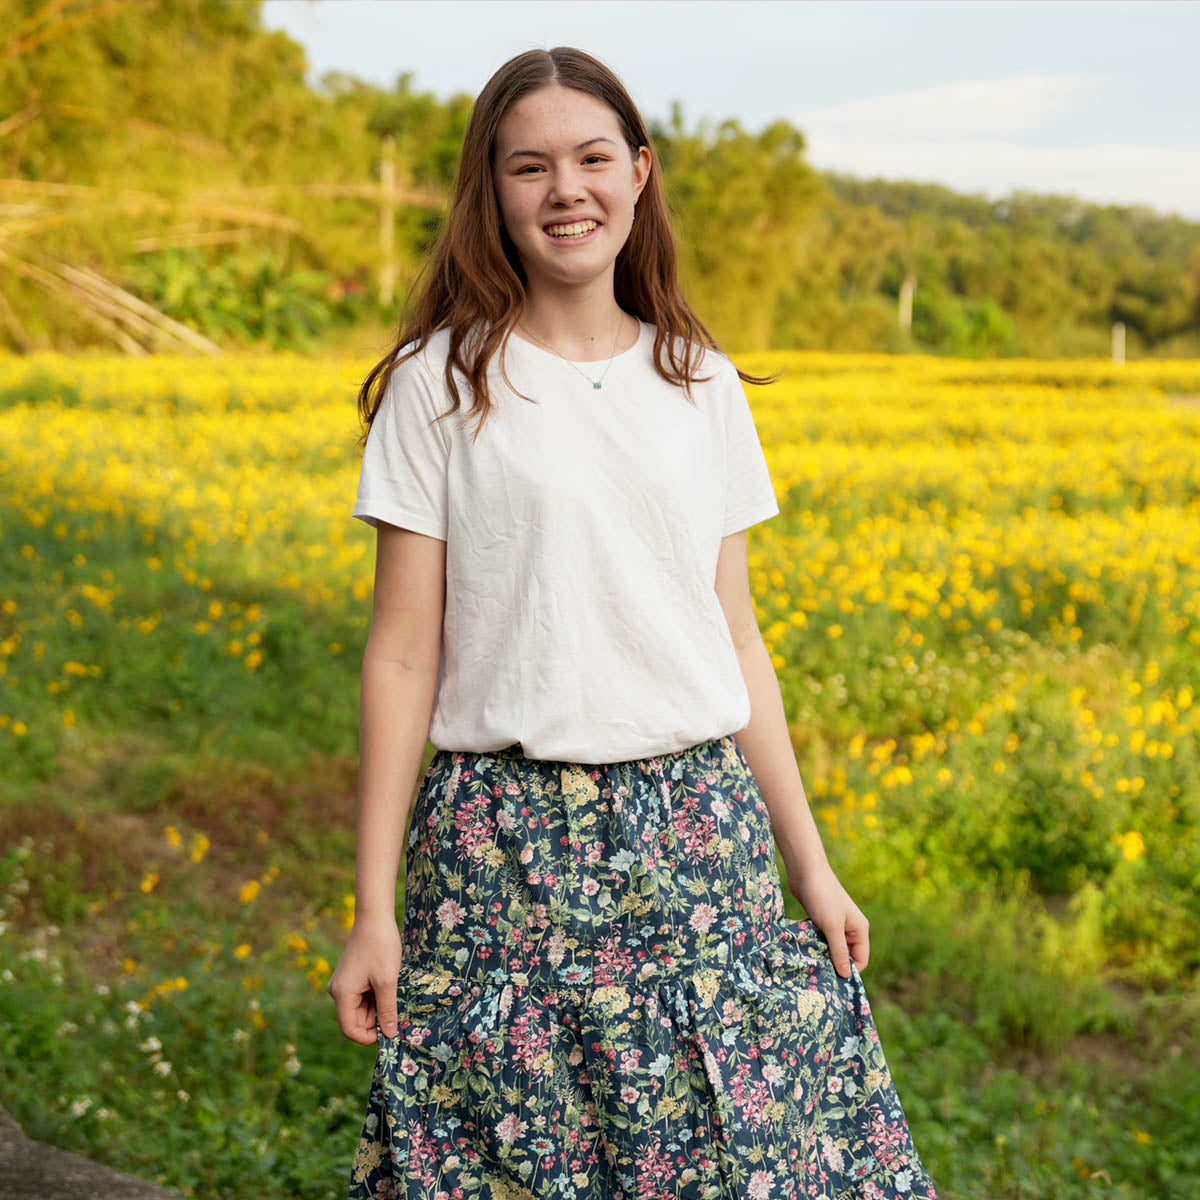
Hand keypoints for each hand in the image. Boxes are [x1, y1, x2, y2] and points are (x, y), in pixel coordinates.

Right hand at [327, 915, 402, 1044]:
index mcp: (342, 994)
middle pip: (356, 1020)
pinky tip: (390, 987)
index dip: (369, 1037)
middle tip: (398, 1012)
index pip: (350, 1029)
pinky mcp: (352, 977)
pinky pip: (363, 997)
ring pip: (361, 1009)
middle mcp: (338, 991)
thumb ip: (387, 1010)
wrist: (375, 917)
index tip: (390, 1032)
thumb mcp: (387, 981)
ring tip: (395, 995)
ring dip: (378, 1008)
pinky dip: (377, 997)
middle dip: (376, 1021)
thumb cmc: (380, 947)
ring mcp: (345, 983)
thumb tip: (389, 1035)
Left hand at [784, 861, 868, 978]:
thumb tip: (846, 975)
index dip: (849, 971)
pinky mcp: (821, 921)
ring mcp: (835, 924)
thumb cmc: (823, 897)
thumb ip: (839, 951)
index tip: (833, 982)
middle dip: (834, 964)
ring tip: (809, 964)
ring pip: (831, 948)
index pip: (860, 959)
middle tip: (819, 975)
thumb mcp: (832, 926)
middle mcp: (850, 928)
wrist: (806, 871)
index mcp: (859, 929)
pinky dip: (814, 945)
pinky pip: (820, 940)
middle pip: (846, 955)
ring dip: (822, 955)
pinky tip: (804, 950)